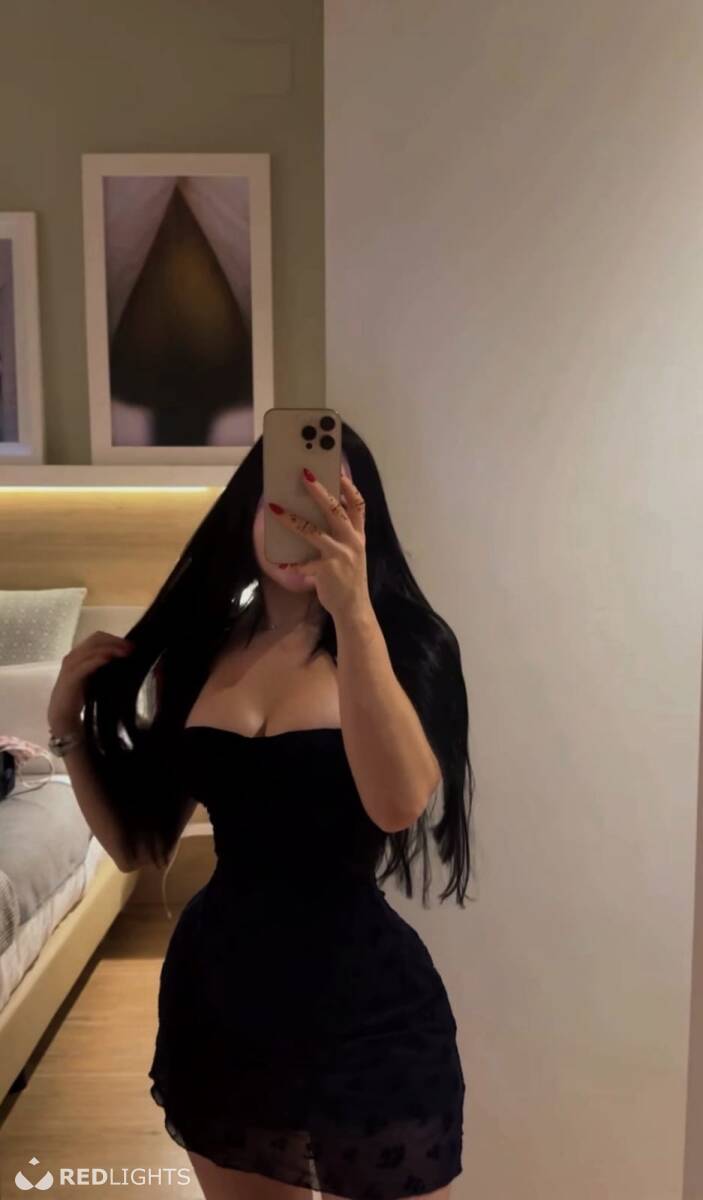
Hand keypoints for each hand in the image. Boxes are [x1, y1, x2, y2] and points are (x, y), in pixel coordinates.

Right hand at [47, 631, 135, 730]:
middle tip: (131, 648)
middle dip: (115, 642)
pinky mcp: (70, 678)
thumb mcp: (94, 677)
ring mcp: (70, 666)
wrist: (63, 716)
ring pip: (91, 649)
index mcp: (79, 654)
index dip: (115, 639)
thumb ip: (104, 666)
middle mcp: (73, 656)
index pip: (98, 638)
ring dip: (110, 648)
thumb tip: (126, 658)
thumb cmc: (80, 697)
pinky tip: (108, 659)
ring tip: (125, 653)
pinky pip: (85, 664)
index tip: (131, 646)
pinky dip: (97, 659)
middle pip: (96, 640)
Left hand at [267, 466, 371, 623]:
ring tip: (275, 508)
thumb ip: (339, 536)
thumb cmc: (347, 578)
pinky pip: (304, 564)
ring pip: (314, 532)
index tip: (338, 471)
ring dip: (292, 519)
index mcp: (358, 536)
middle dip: (320, 492)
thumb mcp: (350, 553)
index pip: (358, 506)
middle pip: (336, 511)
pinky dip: (291, 563)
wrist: (353, 608)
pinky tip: (279, 561)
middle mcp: (351, 542)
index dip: (349, 487)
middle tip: (305, 475)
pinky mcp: (327, 571)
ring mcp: (340, 556)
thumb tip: (314, 516)